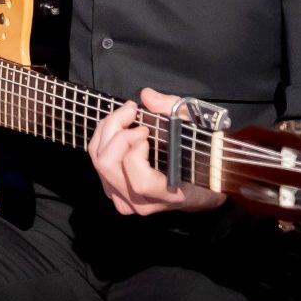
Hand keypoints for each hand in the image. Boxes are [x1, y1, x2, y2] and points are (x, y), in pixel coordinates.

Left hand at [88, 89, 229, 216]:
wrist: (203, 183)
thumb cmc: (202, 156)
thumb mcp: (196, 129)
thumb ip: (174, 111)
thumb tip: (147, 96)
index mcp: (169, 195)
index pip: (140, 182)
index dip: (135, 153)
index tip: (146, 132)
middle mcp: (143, 204)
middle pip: (108, 166)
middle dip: (116, 130)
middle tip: (132, 111)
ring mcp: (126, 201)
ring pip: (99, 163)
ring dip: (108, 131)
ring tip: (126, 114)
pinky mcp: (115, 194)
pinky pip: (97, 164)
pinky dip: (103, 140)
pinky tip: (119, 128)